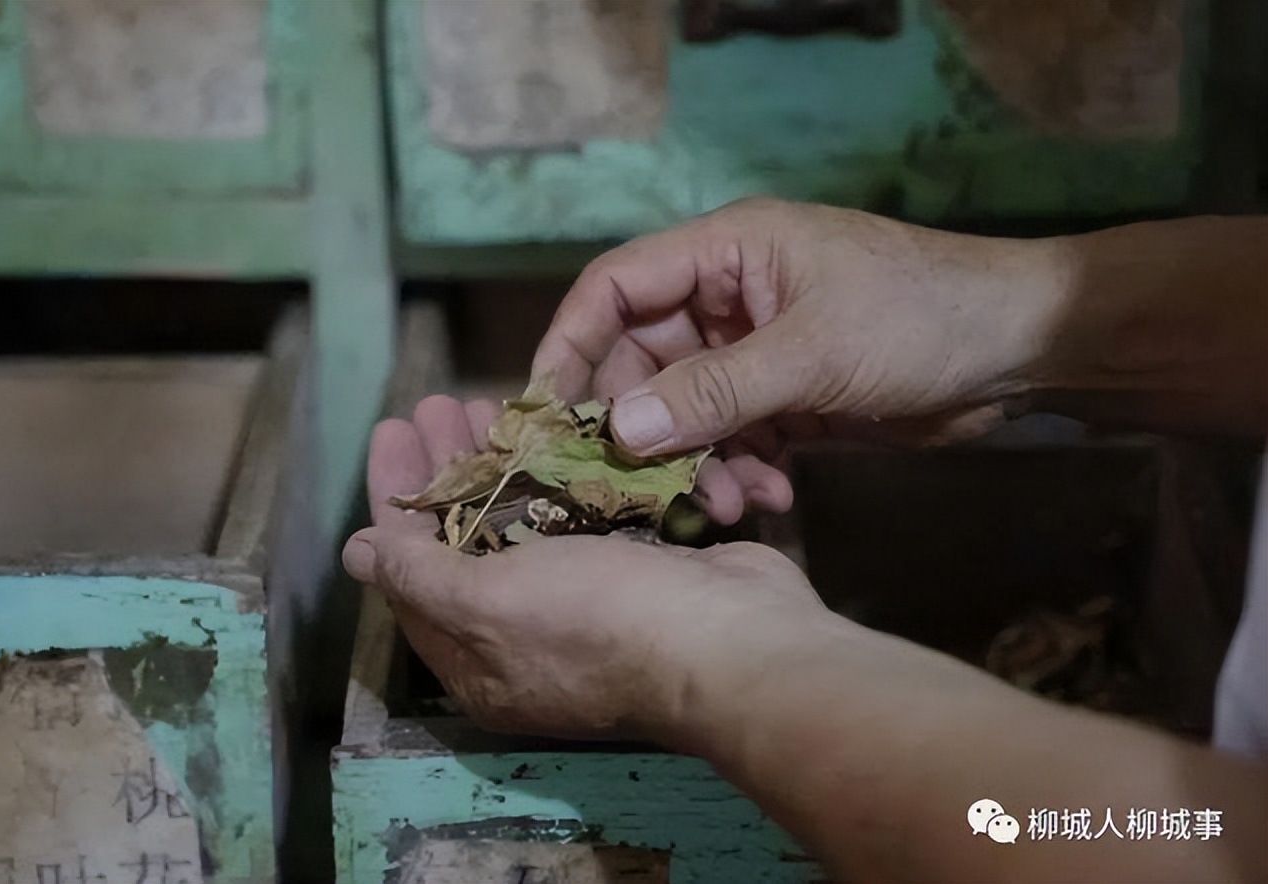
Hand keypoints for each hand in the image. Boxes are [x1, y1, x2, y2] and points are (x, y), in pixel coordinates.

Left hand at [341, 395, 835, 743]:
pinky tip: (553, 424)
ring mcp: (585, 602)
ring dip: (501, 461)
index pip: (411, 573)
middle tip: (439, 405)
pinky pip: (579, 513)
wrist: (734, 641)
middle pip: (466, 541)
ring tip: (485, 401)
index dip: (394, 500)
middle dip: (448, 469)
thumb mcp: (489, 606)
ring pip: (524, 521)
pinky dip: (560, 469)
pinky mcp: (634, 569)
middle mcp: (526, 637)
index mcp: (480, 661)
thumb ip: (418, 577)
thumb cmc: (599, 624)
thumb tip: (355, 554)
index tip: (390, 430)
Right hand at [533, 198, 1067, 521]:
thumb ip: (714, 392)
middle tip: (643, 489)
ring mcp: (755, 351)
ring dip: (696, 462)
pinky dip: (738, 470)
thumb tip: (618, 429)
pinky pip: (731, 437)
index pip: (617, 287)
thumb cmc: (918, 320)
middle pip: (643, 362)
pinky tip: (767, 496)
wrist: (1020, 352)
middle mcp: (727, 298)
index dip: (572, 343)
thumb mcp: (812, 354)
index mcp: (725, 253)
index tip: (546, 412)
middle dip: (646, 429)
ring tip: (724, 505)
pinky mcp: (785, 397)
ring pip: (686, 411)